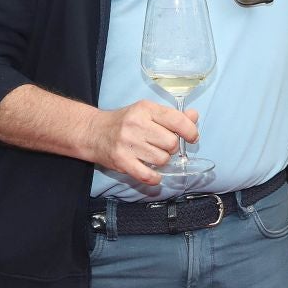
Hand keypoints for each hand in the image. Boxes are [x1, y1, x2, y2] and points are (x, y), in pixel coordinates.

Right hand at [83, 101, 200, 184]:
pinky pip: (147, 175)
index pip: (176, 120)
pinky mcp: (122, 161)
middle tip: (162, 146)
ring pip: (162, 159)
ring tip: (152, 155)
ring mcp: (128, 143)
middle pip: (171, 143)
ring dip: (162, 161)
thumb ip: (171, 115)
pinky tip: (154, 173)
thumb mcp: (147, 112)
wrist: (93, 132)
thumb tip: (194, 116)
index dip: (190, 131)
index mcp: (146, 109)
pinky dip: (155, 178)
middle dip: (172, 147)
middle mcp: (136, 124)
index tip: (192, 137)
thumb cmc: (125, 122)